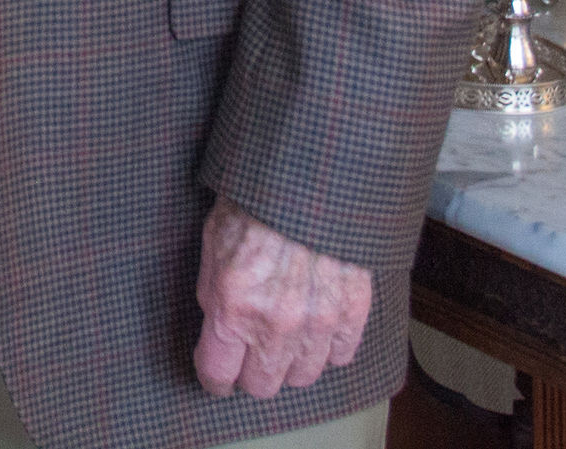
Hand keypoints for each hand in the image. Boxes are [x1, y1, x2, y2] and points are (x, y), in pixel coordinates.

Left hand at [191, 200, 371, 398]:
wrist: (308, 179)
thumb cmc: (255, 204)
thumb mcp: (213, 244)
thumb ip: (213, 295)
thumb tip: (217, 328)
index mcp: (234, 307)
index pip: (217, 374)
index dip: (214, 378)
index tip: (218, 375)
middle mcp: (276, 325)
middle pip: (262, 386)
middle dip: (252, 373)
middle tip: (252, 353)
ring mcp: (317, 323)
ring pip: (302, 377)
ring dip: (291, 361)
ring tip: (287, 336)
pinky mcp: (352, 313)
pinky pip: (340, 357)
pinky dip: (329, 347)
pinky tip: (318, 326)